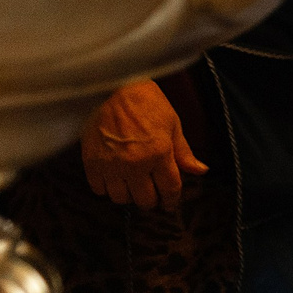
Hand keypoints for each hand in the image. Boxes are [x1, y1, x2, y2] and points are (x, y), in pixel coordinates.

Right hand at [80, 83, 205, 210]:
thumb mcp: (173, 125)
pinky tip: (113, 179)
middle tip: (151, 196)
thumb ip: (184, 153)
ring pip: (121, 198)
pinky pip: (98, 189)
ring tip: (132, 186)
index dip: (171, 200)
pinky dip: (106, 188)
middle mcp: (135, 164)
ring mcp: (111, 165)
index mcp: (160, 154)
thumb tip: (201, 172)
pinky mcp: (91, 162)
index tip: (169, 204)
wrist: (112, 88)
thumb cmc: (148, 103)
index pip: (169, 189)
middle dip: (151, 201)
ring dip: (128, 196)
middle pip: (145, 199)